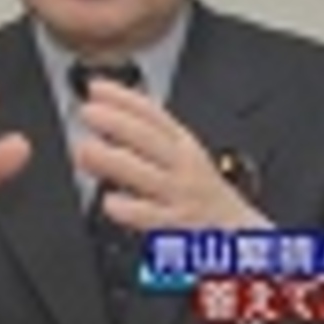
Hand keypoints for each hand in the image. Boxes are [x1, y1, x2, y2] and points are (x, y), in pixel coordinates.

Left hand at [72, 79, 269, 231]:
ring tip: (85, 150)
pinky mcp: (178, 227)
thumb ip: (148, 139)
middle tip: (88, 112)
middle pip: (149, 138)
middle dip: (118, 122)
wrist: (238, 235)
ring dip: (114, 160)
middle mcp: (182, 165)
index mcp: (182, 144)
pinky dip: (131, 209)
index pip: (152, 113)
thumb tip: (107, 118)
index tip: (96, 88)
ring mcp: (180, 195)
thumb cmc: (201, 194)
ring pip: (146, 175)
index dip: (124, 98)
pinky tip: (110, 202)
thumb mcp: (182, 156)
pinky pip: (153, 218)